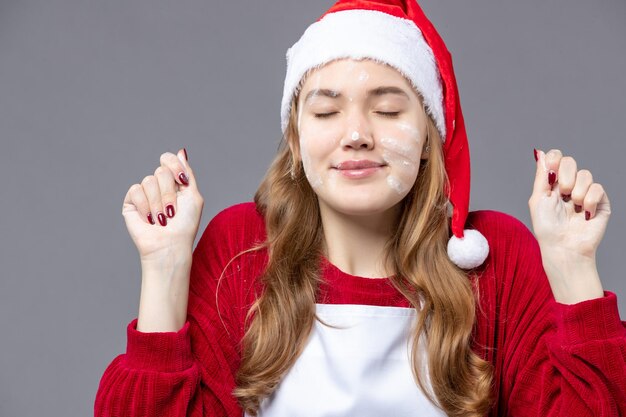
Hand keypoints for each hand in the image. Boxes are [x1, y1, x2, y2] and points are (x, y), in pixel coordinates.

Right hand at [122, 148, 203, 262]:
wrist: (169, 245)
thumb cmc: (185, 225)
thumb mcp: (193, 196)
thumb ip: (187, 173)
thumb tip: (180, 151)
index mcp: (174, 183)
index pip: (168, 160)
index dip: (174, 166)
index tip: (182, 181)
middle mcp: (159, 186)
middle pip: (161, 171)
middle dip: (169, 192)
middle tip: (172, 211)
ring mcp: (144, 194)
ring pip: (149, 180)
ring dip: (158, 203)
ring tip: (161, 219)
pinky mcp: (131, 203)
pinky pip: (135, 190)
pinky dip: (145, 206)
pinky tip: (149, 219)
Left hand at [528, 149, 610, 302]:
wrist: (564, 246)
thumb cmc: (547, 227)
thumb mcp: (538, 199)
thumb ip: (541, 175)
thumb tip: (540, 153)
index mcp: (552, 184)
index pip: (556, 158)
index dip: (555, 159)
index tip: (551, 169)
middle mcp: (568, 186)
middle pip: (570, 162)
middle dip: (564, 177)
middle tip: (561, 194)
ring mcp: (585, 193)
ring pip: (585, 174)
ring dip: (576, 192)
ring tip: (573, 208)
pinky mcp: (600, 202)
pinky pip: (597, 188)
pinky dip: (589, 201)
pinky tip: (585, 214)